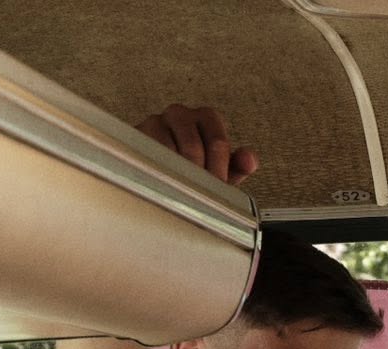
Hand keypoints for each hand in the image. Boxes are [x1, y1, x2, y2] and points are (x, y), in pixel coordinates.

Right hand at [138, 105, 259, 185]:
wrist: (159, 169)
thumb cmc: (194, 167)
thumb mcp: (221, 169)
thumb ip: (238, 165)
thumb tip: (249, 160)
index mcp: (207, 118)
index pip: (217, 142)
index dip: (218, 170)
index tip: (216, 188)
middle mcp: (181, 113)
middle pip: (194, 147)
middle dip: (199, 175)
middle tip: (199, 194)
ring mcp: (157, 120)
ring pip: (171, 151)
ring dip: (178, 174)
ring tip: (181, 189)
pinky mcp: (138, 133)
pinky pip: (150, 152)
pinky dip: (160, 170)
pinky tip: (164, 180)